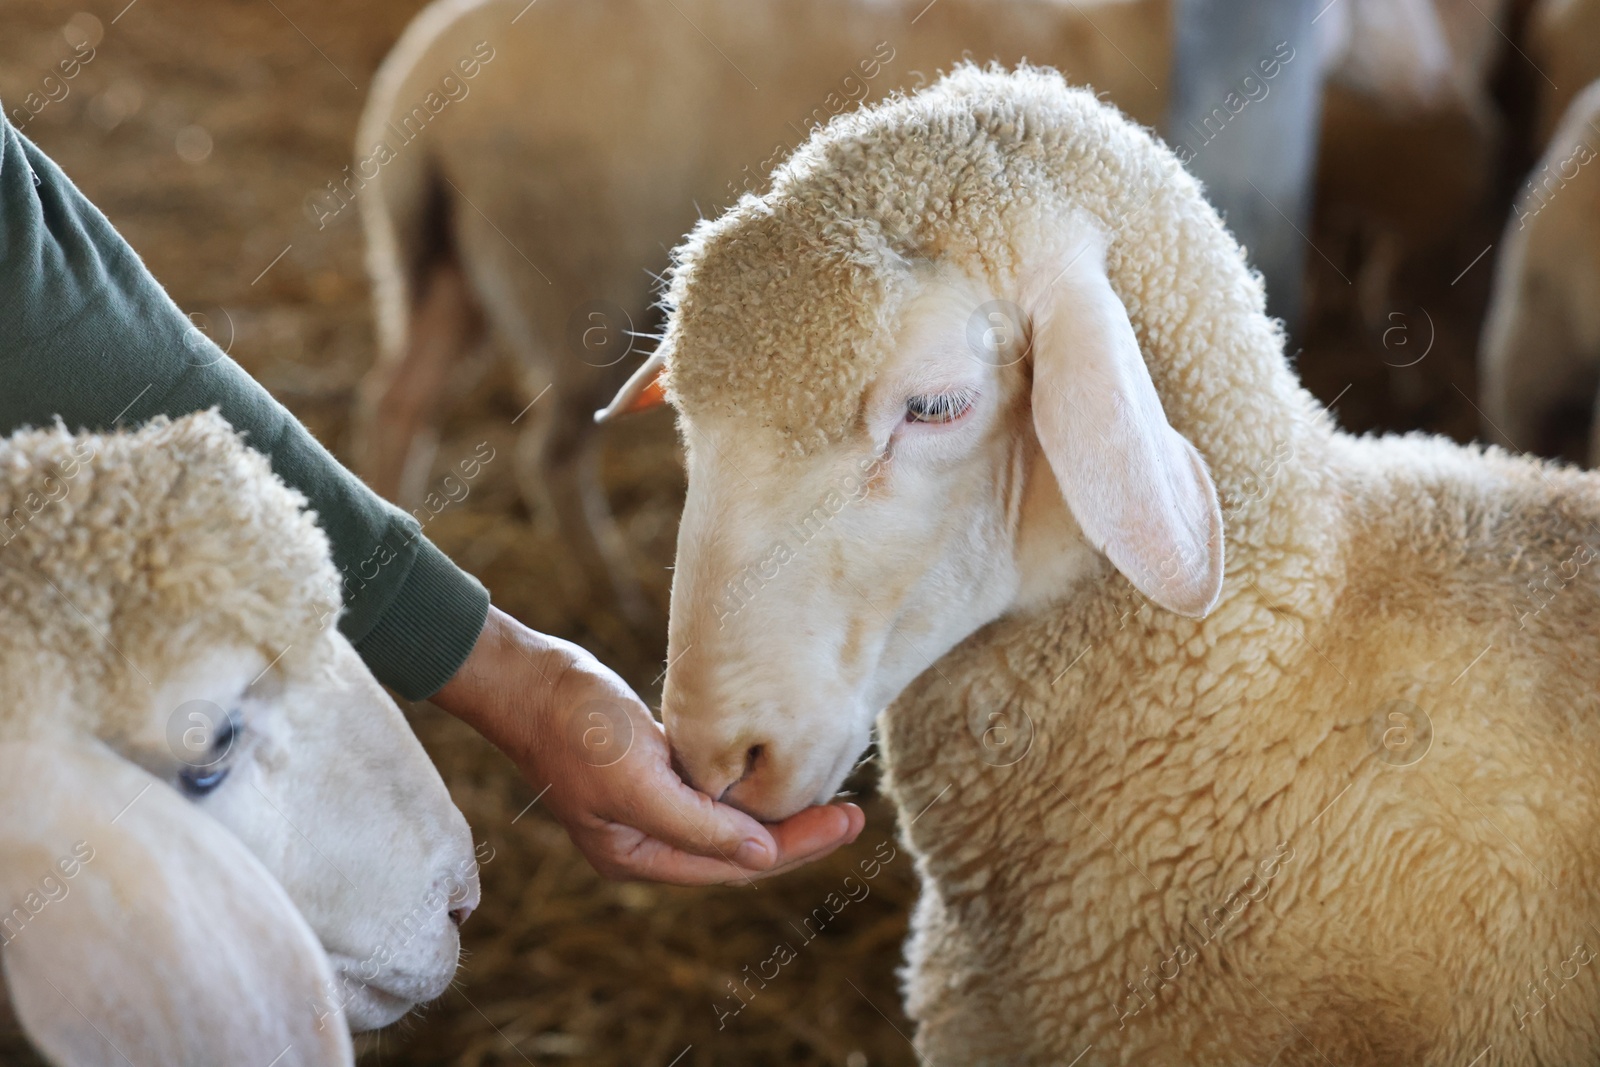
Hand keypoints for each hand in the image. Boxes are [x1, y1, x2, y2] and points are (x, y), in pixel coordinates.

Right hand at [432, 607, 864, 883]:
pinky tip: (781, 768)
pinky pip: (714, 787)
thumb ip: (698, 825)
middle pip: (737, 849)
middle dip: (796, 834)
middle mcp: (645, 839)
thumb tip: (762, 859)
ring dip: (778, 810)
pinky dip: (750, 782)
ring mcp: (648, 805)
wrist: (528, 677)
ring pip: (729, 819)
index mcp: (637, 855)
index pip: (734, 866)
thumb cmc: (575, 726)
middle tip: (855, 815)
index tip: (846, 823)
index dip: (794, 849)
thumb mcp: (638, 779)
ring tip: (833, 797)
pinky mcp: (652, 768)